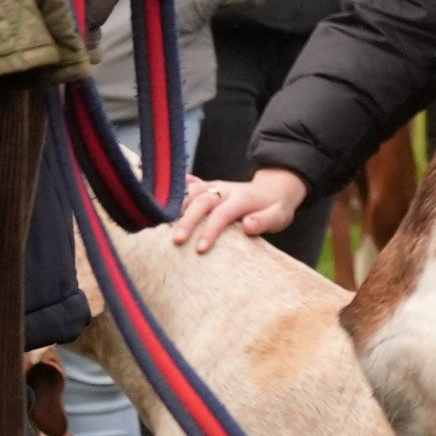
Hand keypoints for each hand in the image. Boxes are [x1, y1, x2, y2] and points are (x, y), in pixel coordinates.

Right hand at [173, 167, 303, 252]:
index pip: (223, 214)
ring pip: (190, 193)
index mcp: (242, 198)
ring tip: (161, 227)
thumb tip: (247, 226)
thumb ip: (265, 220)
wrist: (273, 189)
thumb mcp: (279, 215)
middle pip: (201, 202)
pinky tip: (157, 196)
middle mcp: (224, 190)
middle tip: (176, 241)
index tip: (200, 249)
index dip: (210, 230)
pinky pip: (187, 186)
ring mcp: (213, 186)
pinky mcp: (205, 187)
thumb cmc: (274, 208)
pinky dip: (173, 191)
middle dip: (187, 221)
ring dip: (176, 208)